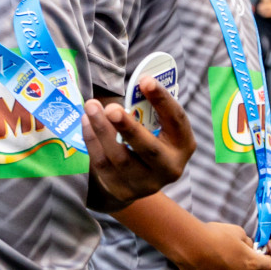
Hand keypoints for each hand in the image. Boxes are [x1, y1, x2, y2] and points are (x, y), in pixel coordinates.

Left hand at [83, 78, 195, 211]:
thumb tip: (137, 81)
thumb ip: (148, 108)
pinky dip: (92, 140)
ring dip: (102, 129)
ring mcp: (145, 183)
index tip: (144, 80)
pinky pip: (103, 163)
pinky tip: (86, 121)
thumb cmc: (147, 140)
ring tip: (91, 106)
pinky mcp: (122, 189)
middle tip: (111, 107)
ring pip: (120, 157)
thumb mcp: (157, 126)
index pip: (176, 120)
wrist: (136, 179)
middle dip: (129, 127)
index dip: (162, 99)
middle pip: (148, 148)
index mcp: (183, 145)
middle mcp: (169, 168)